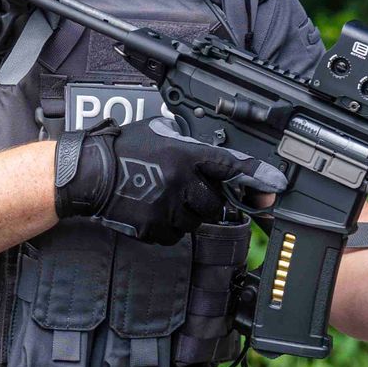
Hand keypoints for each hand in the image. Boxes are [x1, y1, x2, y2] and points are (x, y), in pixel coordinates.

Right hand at [54, 116, 285, 244]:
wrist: (90, 175)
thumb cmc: (122, 150)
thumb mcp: (158, 131)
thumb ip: (186, 141)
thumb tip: (210, 152)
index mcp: (185, 155)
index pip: (230, 167)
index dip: (257, 176)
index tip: (276, 185)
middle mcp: (181, 182)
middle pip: (215, 202)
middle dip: (205, 199)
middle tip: (186, 190)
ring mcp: (169, 208)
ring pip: (196, 221)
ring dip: (187, 213)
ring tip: (163, 197)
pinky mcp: (155, 228)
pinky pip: (176, 235)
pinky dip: (169, 226)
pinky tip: (153, 209)